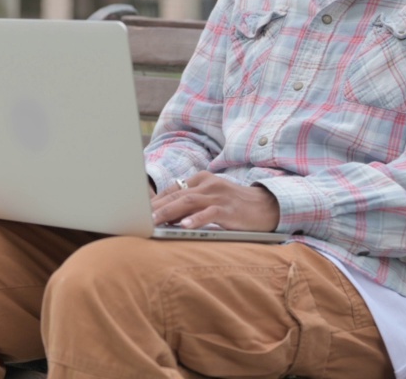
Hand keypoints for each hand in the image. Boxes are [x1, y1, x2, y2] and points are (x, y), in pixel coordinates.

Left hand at [150, 171, 279, 232]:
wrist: (267, 206)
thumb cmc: (235, 205)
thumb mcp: (212, 198)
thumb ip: (192, 202)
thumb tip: (166, 215)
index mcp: (202, 179)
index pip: (173, 189)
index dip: (156, 201)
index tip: (139, 211)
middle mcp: (208, 184)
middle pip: (177, 195)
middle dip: (157, 207)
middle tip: (140, 218)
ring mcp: (218, 195)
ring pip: (188, 202)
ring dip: (169, 212)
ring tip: (154, 222)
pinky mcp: (229, 209)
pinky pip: (209, 213)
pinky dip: (195, 220)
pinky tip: (183, 226)